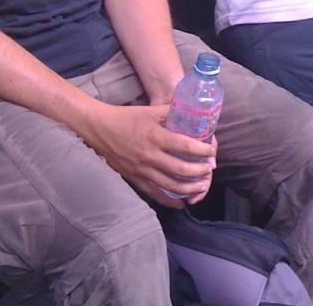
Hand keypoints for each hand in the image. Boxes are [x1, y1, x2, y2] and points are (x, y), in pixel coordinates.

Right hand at [82, 102, 216, 207]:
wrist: (100, 129)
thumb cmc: (126, 117)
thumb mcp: (150, 110)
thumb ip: (170, 111)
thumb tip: (190, 111)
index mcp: (156, 136)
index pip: (185, 146)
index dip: (202, 150)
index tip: (212, 151)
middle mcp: (150, 155)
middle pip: (181, 169)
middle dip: (200, 171)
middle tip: (210, 169)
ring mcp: (142, 170)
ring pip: (170, 185)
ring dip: (189, 188)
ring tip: (201, 186)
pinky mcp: (135, 178)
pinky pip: (155, 193)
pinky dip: (170, 200)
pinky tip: (181, 202)